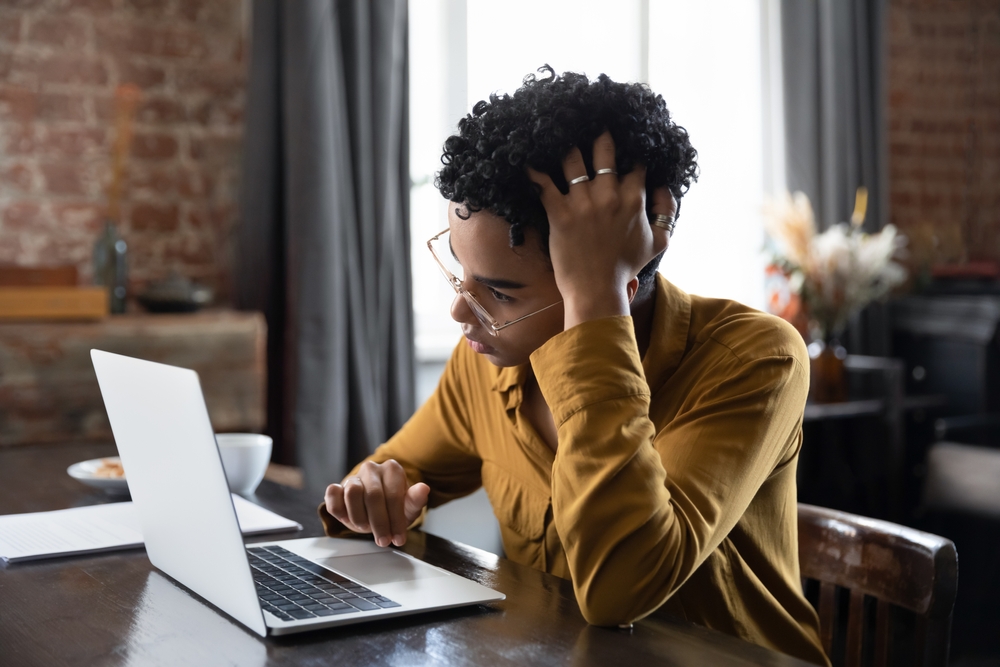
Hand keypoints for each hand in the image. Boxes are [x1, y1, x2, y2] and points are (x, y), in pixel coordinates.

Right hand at [324, 459, 429, 546]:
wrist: (377, 509)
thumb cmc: (394, 507)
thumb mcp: (409, 508)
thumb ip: (416, 500)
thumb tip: (424, 489)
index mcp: (392, 469)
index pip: (393, 494)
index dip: (396, 519)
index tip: (398, 538)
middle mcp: (372, 469)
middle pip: (373, 495)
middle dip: (379, 522)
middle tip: (383, 540)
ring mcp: (354, 477)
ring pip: (352, 493)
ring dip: (359, 516)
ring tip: (365, 527)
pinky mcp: (337, 487)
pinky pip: (333, 495)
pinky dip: (338, 509)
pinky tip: (347, 518)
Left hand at [527, 131, 675, 327]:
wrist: (597, 289)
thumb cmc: (626, 267)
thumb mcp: (660, 242)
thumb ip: (667, 211)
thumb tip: (664, 186)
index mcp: (633, 199)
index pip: (634, 164)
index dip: (630, 151)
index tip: (624, 143)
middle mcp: (608, 195)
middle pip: (604, 151)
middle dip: (600, 135)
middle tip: (593, 125)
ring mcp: (582, 202)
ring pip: (573, 160)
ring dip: (567, 146)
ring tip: (559, 134)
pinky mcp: (559, 213)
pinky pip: (544, 184)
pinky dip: (535, 170)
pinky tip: (527, 160)